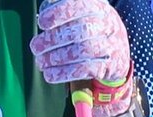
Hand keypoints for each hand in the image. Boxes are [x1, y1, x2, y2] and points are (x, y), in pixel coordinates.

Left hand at [30, 0, 132, 116]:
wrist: (117, 56)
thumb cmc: (90, 32)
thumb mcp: (81, 16)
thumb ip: (62, 12)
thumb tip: (44, 10)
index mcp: (99, 8)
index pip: (80, 6)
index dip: (59, 13)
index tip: (42, 23)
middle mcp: (108, 24)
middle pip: (81, 30)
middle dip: (53, 39)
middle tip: (35, 47)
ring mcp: (112, 45)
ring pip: (84, 51)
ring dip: (57, 58)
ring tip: (41, 62)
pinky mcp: (110, 66)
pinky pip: (86, 70)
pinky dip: (64, 73)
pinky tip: (49, 74)